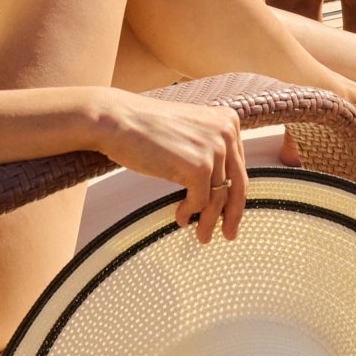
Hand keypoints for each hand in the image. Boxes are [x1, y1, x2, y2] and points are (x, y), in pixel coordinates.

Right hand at [92, 91, 246, 242]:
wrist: (117, 121)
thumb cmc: (145, 128)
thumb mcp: (189, 132)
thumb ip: (209, 149)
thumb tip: (221, 188)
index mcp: (227, 120)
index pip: (238, 166)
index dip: (235, 193)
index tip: (231, 212)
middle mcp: (227, 131)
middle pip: (238, 183)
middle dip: (233, 213)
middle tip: (229, 234)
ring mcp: (214, 148)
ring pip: (219, 197)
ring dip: (209, 220)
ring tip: (202, 235)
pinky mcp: (199, 166)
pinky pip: (200, 201)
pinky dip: (190, 213)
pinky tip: (180, 218)